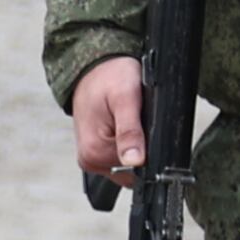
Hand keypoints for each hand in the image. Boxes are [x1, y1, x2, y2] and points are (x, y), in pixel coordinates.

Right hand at [71, 58, 149, 184]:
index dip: (149, 154)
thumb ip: (130, 131)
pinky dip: (129, 143)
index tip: (147, 130)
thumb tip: (134, 161)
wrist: (95, 66)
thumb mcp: (125, 97)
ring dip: (137, 145)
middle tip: (138, 119)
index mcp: (94, 152)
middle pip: (132, 170)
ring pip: (129, 164)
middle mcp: (90, 159)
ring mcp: (92, 157)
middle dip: (143, 149)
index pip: (136, 173)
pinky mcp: (96, 151)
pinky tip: (126, 124)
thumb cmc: (110, 75)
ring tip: (131, 118)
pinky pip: (121, 156)